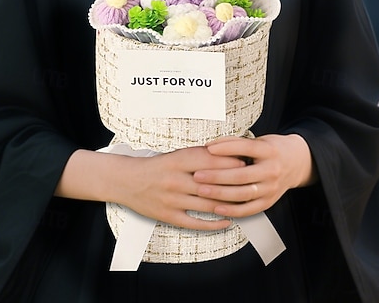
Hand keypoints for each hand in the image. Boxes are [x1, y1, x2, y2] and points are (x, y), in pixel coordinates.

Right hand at [102, 146, 246, 230]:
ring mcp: (172, 199)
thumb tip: (228, 155)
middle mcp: (176, 179)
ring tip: (244, 202)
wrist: (128, 180)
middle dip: (233, 183)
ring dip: (228, 204)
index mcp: (179, 160)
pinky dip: (213, 223)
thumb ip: (200, 156)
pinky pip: (195, 222)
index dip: (231, 162)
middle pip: (212, 183)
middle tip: (251, 182)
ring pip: (207, 203)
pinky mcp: (169, 215)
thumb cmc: (157, 166)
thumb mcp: (177, 155)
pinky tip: (226, 220)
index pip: (211, 161)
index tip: (246, 163)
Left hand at [193, 134, 314, 218]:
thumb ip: (238, 143)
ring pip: (243, 194)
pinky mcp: (269, 202)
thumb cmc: (273, 149)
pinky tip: (217, 208)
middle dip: (217, 176)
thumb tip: (211, 145)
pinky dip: (232, 210)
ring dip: (220, 194)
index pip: (246, 148)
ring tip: (202, 191)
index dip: (226, 148)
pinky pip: (248, 209)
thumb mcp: (260, 140)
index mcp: (269, 151)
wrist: (297, 162)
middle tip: (198, 175)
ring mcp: (271, 188)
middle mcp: (272, 170)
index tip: (208, 148)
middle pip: (241, 175)